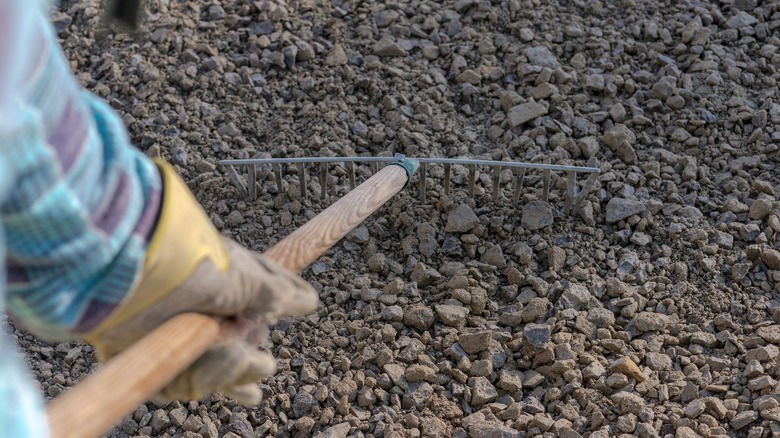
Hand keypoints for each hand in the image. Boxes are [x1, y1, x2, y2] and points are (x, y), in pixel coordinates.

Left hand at [83, 161, 317, 403]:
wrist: (134, 277)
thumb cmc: (193, 266)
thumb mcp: (248, 275)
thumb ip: (280, 294)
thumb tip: (310, 301)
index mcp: (232, 288)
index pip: (269, 302)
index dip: (289, 305)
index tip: (308, 305)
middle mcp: (212, 317)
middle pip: (251, 350)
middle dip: (254, 356)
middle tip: (242, 335)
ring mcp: (188, 344)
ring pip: (229, 376)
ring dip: (235, 365)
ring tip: (226, 346)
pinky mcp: (163, 366)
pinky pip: (195, 386)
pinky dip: (206, 373)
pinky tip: (210, 354)